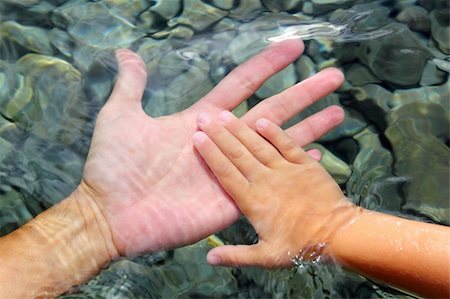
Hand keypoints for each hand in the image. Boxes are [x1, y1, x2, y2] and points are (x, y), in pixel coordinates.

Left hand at [80, 40, 345, 255]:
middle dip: (303, 92)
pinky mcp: (234, 199)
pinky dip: (293, 168)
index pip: (242, 84)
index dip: (268, 65)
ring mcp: (232, 170)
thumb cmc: (115, 167)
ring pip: (279, 144)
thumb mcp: (121, 116)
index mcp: (202, 120)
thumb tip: (126, 53)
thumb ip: (131, 85)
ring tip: (338, 112)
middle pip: (272, 111)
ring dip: (309, 128)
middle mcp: (224, 142)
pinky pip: (271, 181)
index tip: (293, 47)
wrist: (112, 214)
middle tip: (333, 76)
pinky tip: (316, 157)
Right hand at [193, 111, 358, 267]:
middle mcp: (266, 180)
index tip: (197, 138)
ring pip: (258, 146)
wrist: (338, 235)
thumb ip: (236, 255)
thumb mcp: (266, 257)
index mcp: (252, 201)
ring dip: (241, 129)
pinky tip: (262, 121)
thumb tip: (208, 259)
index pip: (225, 174)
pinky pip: (287, 144)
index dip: (210, 155)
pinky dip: (274, 132)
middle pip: (237, 154)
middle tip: (205, 118)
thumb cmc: (300, 246)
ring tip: (225, 115)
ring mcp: (286, 170)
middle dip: (219, 135)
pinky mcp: (305, 164)